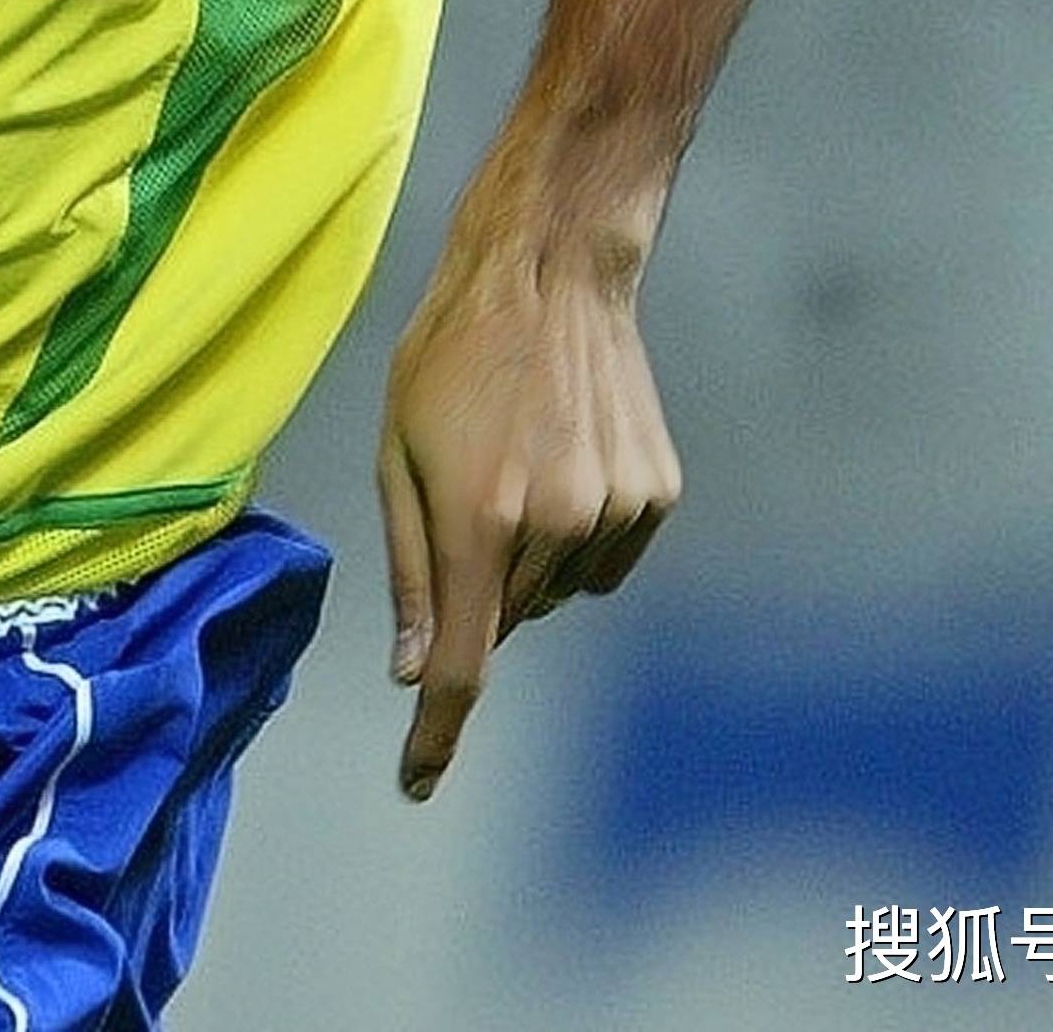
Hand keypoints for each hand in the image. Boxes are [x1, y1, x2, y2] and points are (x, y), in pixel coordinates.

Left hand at [374, 212, 678, 802]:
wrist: (549, 272)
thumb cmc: (450, 354)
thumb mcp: (396, 453)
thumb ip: (406, 568)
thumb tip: (410, 670)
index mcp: (478, 519)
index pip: (459, 663)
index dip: (436, 733)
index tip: (417, 781)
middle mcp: (554, 526)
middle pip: (503, 619)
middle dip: (473, 589)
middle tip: (463, 495)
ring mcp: (614, 512)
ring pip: (555, 592)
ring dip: (526, 557)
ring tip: (515, 459)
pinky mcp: (656, 495)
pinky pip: (604, 560)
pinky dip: (577, 536)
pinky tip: (563, 459)